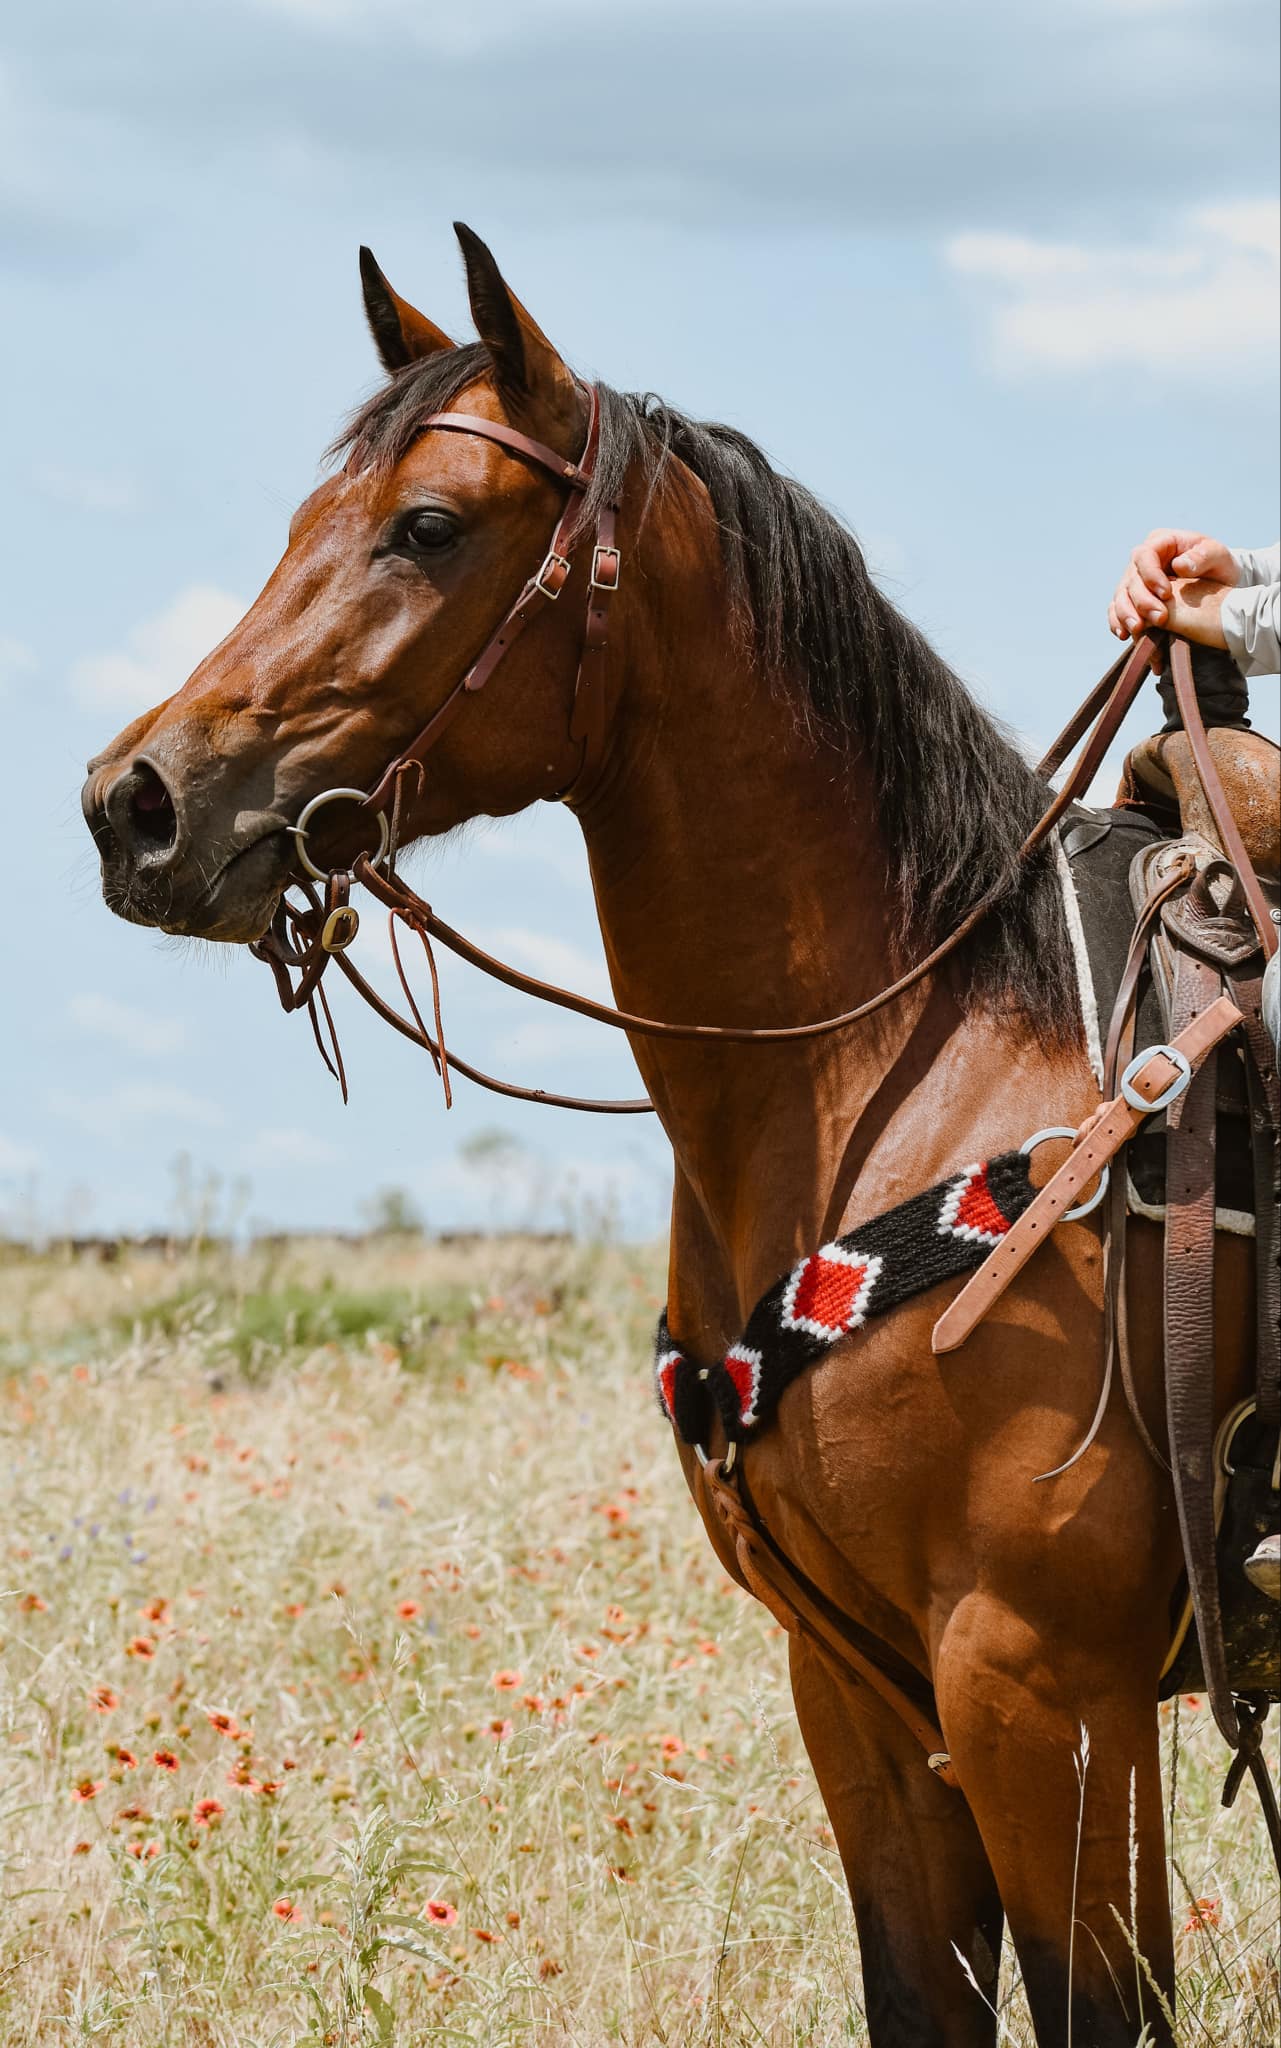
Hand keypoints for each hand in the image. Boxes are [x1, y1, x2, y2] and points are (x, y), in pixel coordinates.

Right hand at [1108, 529, 1237, 641]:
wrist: (1217, 583)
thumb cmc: (1218, 565)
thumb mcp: (1218, 555)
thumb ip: (1203, 556)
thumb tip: (1179, 565)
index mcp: (1160, 543)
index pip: (1144, 556)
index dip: (1151, 575)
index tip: (1166, 594)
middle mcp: (1142, 561)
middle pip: (1131, 580)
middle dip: (1142, 601)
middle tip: (1159, 619)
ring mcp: (1134, 581)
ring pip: (1121, 597)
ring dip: (1126, 615)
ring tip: (1138, 630)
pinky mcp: (1132, 600)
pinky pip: (1117, 611)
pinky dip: (1117, 623)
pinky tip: (1124, 635)